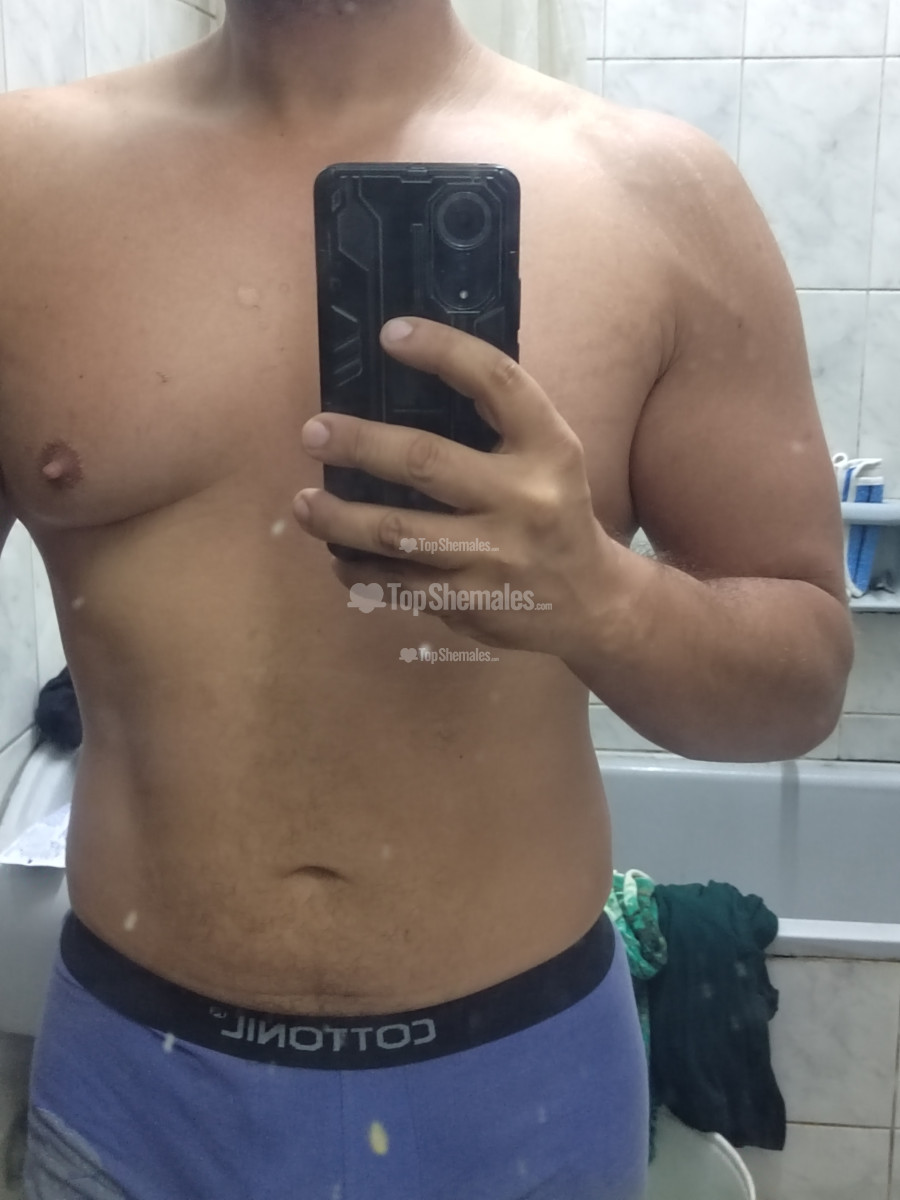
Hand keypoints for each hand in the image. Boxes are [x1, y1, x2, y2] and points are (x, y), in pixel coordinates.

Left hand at [294, 318, 623, 660]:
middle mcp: (525, 499)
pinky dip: (360, 572)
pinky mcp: (471, 603)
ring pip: (398, 534)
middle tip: (313, 433)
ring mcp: (495, 557)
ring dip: (340, 518)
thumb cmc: (553, 512)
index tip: (391, 334)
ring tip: (305, 504)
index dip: (444, 351)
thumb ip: (498, 421)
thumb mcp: (549, 457)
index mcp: (550, 449)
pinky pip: (398, 586)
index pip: (497, 383)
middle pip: (426, 462)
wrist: (591, 602)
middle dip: (360, 445)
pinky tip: (340, 558)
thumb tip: (414, 369)